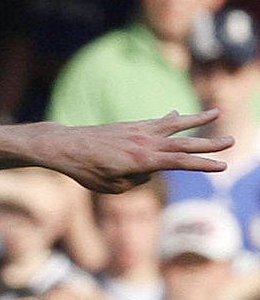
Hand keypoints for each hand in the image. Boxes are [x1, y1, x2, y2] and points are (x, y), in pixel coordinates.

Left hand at [45, 109, 231, 192]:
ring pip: (174, 124)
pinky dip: (170, 119)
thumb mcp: (113, 187)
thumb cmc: (87, 171)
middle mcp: (144, 142)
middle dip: (209, 143)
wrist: (67, 146)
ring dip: (197, 119)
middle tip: (232, 141)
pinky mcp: (130, 126)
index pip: (179, 162)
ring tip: (217, 112)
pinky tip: (179, 114)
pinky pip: (156, 122)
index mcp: (142, 160)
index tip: (222, 166)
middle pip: (183, 142)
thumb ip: (136, 181)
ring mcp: (138, 131)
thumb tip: (150, 171)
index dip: (202, 164)